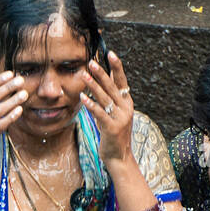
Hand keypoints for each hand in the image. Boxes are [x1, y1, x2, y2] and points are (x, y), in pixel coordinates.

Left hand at [80, 52, 134, 169]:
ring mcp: (120, 118)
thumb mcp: (115, 114)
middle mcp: (126, 108)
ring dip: (93, 86)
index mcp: (127, 103)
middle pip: (112, 86)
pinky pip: (99, 113)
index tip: (110, 53)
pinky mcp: (112, 128)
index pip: (122, 81)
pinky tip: (82, 97)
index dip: (117, 67)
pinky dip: (90, 104)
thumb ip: (110, 99)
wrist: (120, 157)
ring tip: (84, 75)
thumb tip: (103, 81)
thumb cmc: (114, 135)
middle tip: (91, 62)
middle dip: (101, 73)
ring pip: (105, 98)